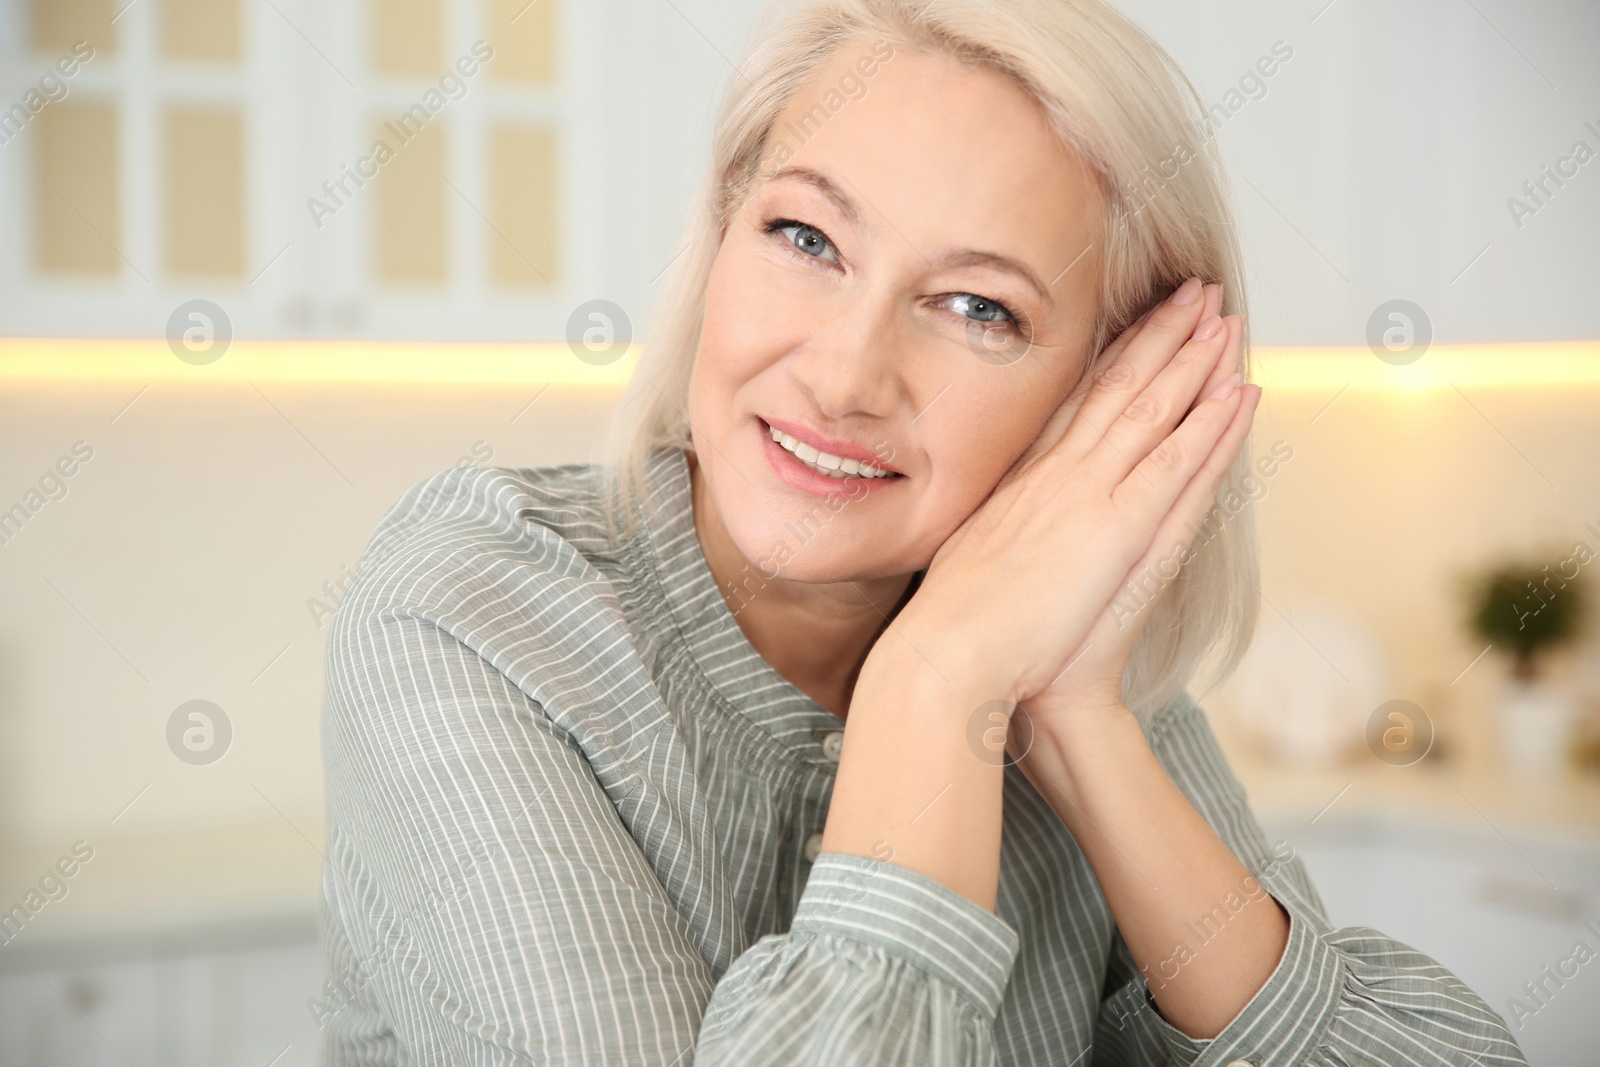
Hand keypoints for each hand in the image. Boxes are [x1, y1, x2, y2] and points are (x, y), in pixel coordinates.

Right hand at [894, 279, 1259, 709]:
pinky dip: (1211, 423)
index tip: (1134, 324)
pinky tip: (1239, 390)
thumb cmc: (952, 629)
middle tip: (1192, 293)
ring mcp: (1088, 493)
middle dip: (1158, 336)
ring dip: (1193, 359)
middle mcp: (1056, 474)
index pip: (1075, 405)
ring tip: (1223, 315)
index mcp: (1020, 483)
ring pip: (1153, 408)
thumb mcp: (966, 565)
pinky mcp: (1119, 526)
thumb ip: (990, 541)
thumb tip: (994, 541)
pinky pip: (1177, 460)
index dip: (1110, 359)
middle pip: (1116, 387)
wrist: (947, 653)